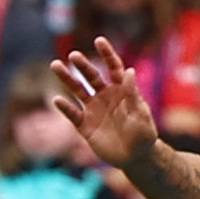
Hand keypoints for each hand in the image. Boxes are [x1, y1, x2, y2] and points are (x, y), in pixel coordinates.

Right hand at [52, 38, 161, 170]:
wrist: (135, 158)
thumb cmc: (144, 135)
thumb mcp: (141, 115)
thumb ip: (133, 94)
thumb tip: (129, 71)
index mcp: (121, 90)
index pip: (113, 67)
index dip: (107, 53)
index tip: (99, 40)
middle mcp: (105, 96)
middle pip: (91, 76)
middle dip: (82, 65)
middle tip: (73, 55)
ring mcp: (93, 110)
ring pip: (77, 91)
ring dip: (66, 79)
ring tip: (55, 65)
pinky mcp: (85, 126)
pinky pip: (73, 115)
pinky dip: (65, 108)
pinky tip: (57, 100)